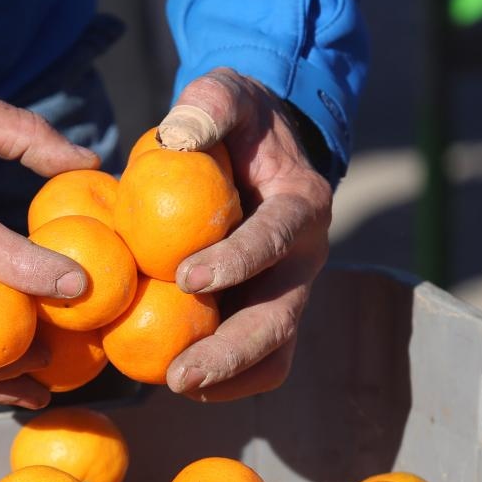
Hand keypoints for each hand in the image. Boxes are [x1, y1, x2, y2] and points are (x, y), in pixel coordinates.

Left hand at [161, 67, 332, 400]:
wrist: (261, 145)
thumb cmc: (239, 121)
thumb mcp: (224, 94)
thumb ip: (208, 105)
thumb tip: (177, 136)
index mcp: (300, 204)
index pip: (276, 238)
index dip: (239, 260)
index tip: (187, 277)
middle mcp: (304, 256)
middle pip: (281, 316)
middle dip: (232, 350)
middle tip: (179, 374)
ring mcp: (287, 287)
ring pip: (274, 349)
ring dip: (229, 375)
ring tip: (176, 386)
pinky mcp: (265, 305)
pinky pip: (258, 355)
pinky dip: (225, 374)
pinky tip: (180, 377)